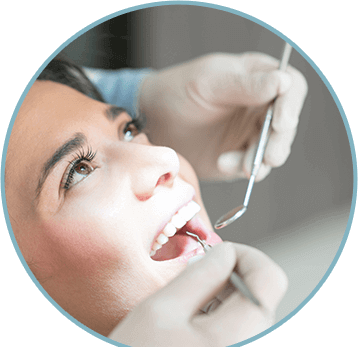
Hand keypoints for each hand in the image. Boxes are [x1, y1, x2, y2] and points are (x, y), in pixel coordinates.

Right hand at [108, 242, 287, 346]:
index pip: (269, 277)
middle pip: (260, 295)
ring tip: (190, 301)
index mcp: (239, 338)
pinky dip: (222, 317)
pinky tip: (194, 323)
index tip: (218, 253)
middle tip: (197, 274)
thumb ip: (200, 274)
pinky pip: (240, 332)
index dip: (245, 255)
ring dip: (224, 296)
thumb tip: (224, 252)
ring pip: (250, 313)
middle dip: (231, 275)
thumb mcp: (161, 310)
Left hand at [140, 52, 306, 180]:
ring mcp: (249, 133)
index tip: (281, 123)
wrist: (154, 122)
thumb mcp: (209, 83)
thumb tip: (283, 82)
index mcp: (257, 78)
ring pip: (272, 149)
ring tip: (240, 166)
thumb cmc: (177, 92)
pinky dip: (241, 168)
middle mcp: (258, 106)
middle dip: (278, 142)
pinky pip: (251, 166)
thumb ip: (245, 85)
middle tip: (268, 157)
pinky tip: (223, 163)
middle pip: (286, 124)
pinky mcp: (238, 155)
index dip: (291, 106)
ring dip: (260, 160)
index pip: (290, 87)